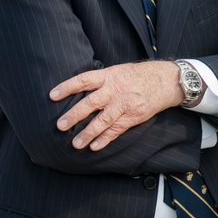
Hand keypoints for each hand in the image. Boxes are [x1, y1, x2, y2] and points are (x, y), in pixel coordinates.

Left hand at [49, 61, 183, 150]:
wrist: (166, 81)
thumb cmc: (138, 75)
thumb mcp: (118, 71)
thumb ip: (101, 80)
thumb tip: (79, 90)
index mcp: (109, 76)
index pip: (83, 80)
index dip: (67, 87)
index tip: (52, 96)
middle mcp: (115, 90)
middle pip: (90, 103)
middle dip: (74, 115)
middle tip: (60, 125)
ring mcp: (125, 104)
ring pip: (103, 120)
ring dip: (88, 133)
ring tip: (75, 143)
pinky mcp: (133, 116)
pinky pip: (116, 130)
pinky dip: (105, 139)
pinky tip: (94, 146)